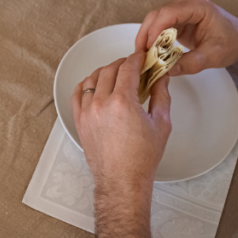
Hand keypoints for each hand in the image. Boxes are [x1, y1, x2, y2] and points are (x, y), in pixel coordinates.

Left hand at [71, 54, 171, 193]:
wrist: (122, 180)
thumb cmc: (142, 158)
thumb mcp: (161, 123)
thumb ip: (161, 95)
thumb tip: (161, 78)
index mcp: (122, 102)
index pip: (127, 68)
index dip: (136, 58)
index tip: (142, 56)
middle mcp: (101, 104)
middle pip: (109, 70)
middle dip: (122, 63)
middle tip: (133, 65)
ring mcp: (87, 112)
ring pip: (91, 79)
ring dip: (104, 72)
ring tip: (115, 74)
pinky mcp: (79, 121)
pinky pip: (77, 94)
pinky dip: (85, 85)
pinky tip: (94, 84)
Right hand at [136, 0, 237, 75]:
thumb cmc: (233, 42)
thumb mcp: (213, 56)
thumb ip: (190, 63)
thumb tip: (166, 70)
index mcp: (198, 6)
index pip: (168, 13)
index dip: (155, 30)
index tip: (148, 48)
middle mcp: (187, 3)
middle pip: (157, 15)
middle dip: (146, 35)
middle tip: (141, 55)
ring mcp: (181, 9)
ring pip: (154, 19)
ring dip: (146, 37)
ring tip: (143, 56)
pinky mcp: (177, 18)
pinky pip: (158, 25)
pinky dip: (152, 38)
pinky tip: (150, 52)